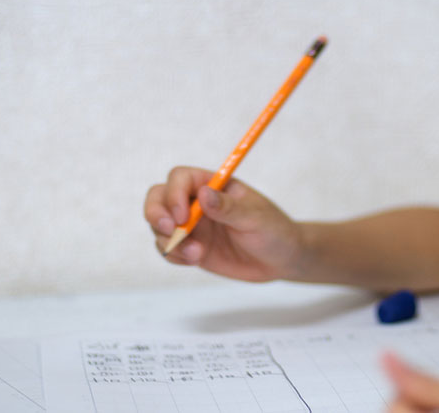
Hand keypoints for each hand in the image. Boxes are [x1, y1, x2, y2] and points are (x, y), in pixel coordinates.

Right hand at [144, 166, 302, 281]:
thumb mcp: (255, 218)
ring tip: (197, 254)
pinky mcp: (191, 248)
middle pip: (159, 197)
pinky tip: (195, 260)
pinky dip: (173, 256)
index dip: (174, 193)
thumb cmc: (273, 230)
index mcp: (213, 185)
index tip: (183, 216)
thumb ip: (228, 207)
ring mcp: (192, 226)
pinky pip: (168, 250)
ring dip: (169, 241)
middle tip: (172, 231)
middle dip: (156, 214)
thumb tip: (203, 193)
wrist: (282, 260)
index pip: (180, 178)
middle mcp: (196, 202)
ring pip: (159, 226)